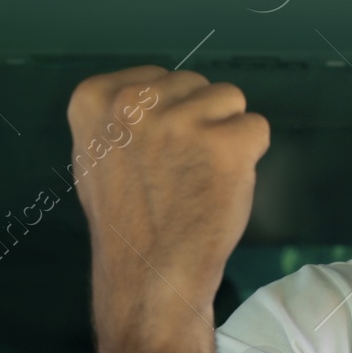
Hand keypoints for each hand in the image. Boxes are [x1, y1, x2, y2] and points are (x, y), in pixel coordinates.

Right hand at [67, 66, 268, 337]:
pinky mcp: (225, 143)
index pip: (159, 78)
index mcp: (94, 97)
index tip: (152, 158)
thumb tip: (165, 88)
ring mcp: (180, 121)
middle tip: (178, 172)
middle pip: (196, 84)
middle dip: (198, 122)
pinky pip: (257, 127)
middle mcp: (133, 101)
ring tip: (199, 177)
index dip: (166, 118)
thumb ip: (124, 115)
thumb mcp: (97, 154)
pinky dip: (249, 155)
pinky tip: (222, 185)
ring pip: (230, 99)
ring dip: (225, 135)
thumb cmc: (127, 219)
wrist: (149, 275)